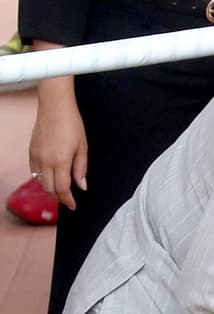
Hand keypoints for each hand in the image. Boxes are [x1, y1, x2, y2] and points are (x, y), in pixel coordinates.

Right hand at [29, 81, 86, 208]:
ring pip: (40, 182)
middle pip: (50, 189)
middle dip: (59, 198)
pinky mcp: (31, 151)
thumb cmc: (72, 124)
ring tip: (60, 192)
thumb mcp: (82, 147)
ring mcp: (36, 156)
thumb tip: (82, 186)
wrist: (54, 107)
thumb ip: (81, 168)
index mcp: (60, 161)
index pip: (62, 189)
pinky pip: (34, 172)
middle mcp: (45, 161)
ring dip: (50, 190)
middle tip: (68, 201)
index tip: (73, 206)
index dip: (68, 200)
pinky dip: (41, 179)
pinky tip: (49, 179)